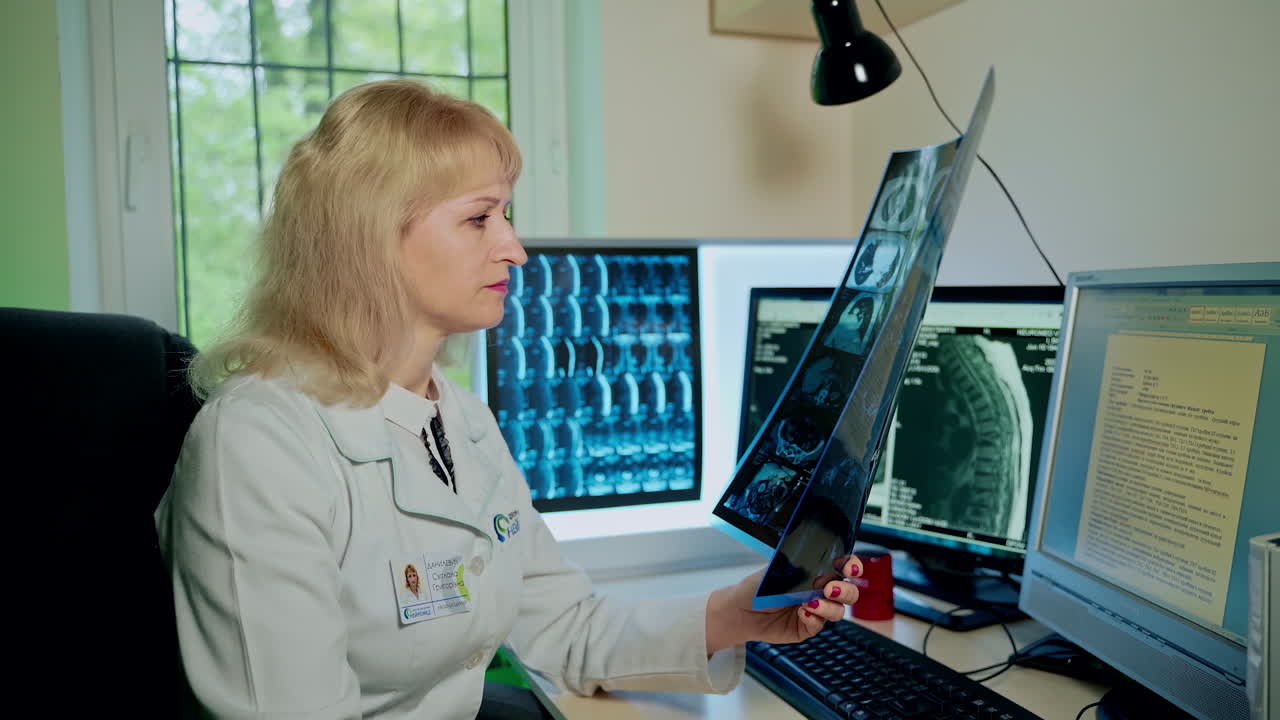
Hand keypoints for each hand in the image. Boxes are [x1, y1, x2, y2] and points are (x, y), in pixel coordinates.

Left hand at [705, 554, 862, 654]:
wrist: (740, 610)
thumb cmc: (758, 587)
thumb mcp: (777, 571)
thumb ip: (798, 568)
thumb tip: (814, 566)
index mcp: (817, 573)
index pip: (843, 567)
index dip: (852, 566)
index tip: (849, 568)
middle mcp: (820, 592)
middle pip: (849, 593)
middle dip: (845, 591)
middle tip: (830, 589)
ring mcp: (816, 611)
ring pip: (838, 611)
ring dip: (829, 607)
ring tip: (811, 603)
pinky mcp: (807, 628)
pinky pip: (819, 626)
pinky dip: (813, 619)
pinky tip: (803, 613)